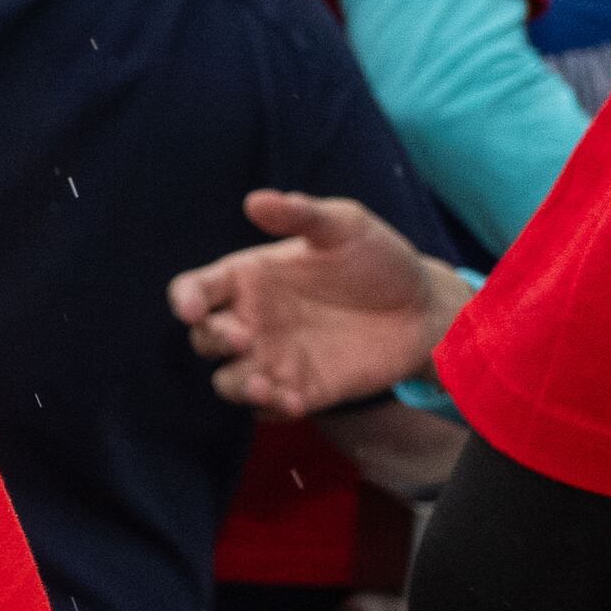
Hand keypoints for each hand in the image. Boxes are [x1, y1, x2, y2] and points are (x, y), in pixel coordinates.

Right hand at [171, 190, 469, 415]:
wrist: (425, 308)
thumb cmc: (379, 259)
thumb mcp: (346, 226)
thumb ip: (302, 214)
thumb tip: (255, 200)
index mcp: (248, 278)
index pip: (195, 290)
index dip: (185, 299)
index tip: (192, 308)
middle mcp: (251, 320)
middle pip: (204, 338)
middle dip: (214, 340)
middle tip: (244, 337)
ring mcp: (273, 358)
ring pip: (228, 381)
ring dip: (237, 386)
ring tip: (264, 386)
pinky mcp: (300, 390)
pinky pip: (270, 409)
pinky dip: (274, 409)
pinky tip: (295, 401)